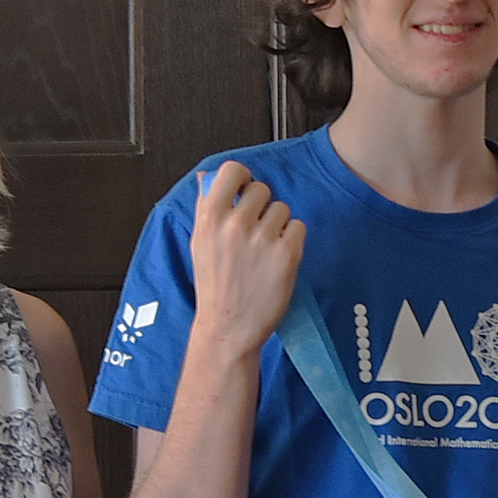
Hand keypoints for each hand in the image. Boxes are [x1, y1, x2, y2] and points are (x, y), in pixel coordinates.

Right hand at [190, 161, 305, 356]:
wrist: (228, 326)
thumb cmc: (214, 286)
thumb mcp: (199, 242)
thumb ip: (205, 206)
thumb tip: (208, 176)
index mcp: (210, 217)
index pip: (233, 170)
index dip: (242, 179)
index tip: (244, 190)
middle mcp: (236, 224)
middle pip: (262, 189)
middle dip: (261, 208)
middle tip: (253, 233)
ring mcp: (262, 238)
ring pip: (282, 208)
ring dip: (278, 225)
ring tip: (264, 250)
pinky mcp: (287, 253)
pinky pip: (298, 227)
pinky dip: (292, 240)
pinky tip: (277, 258)